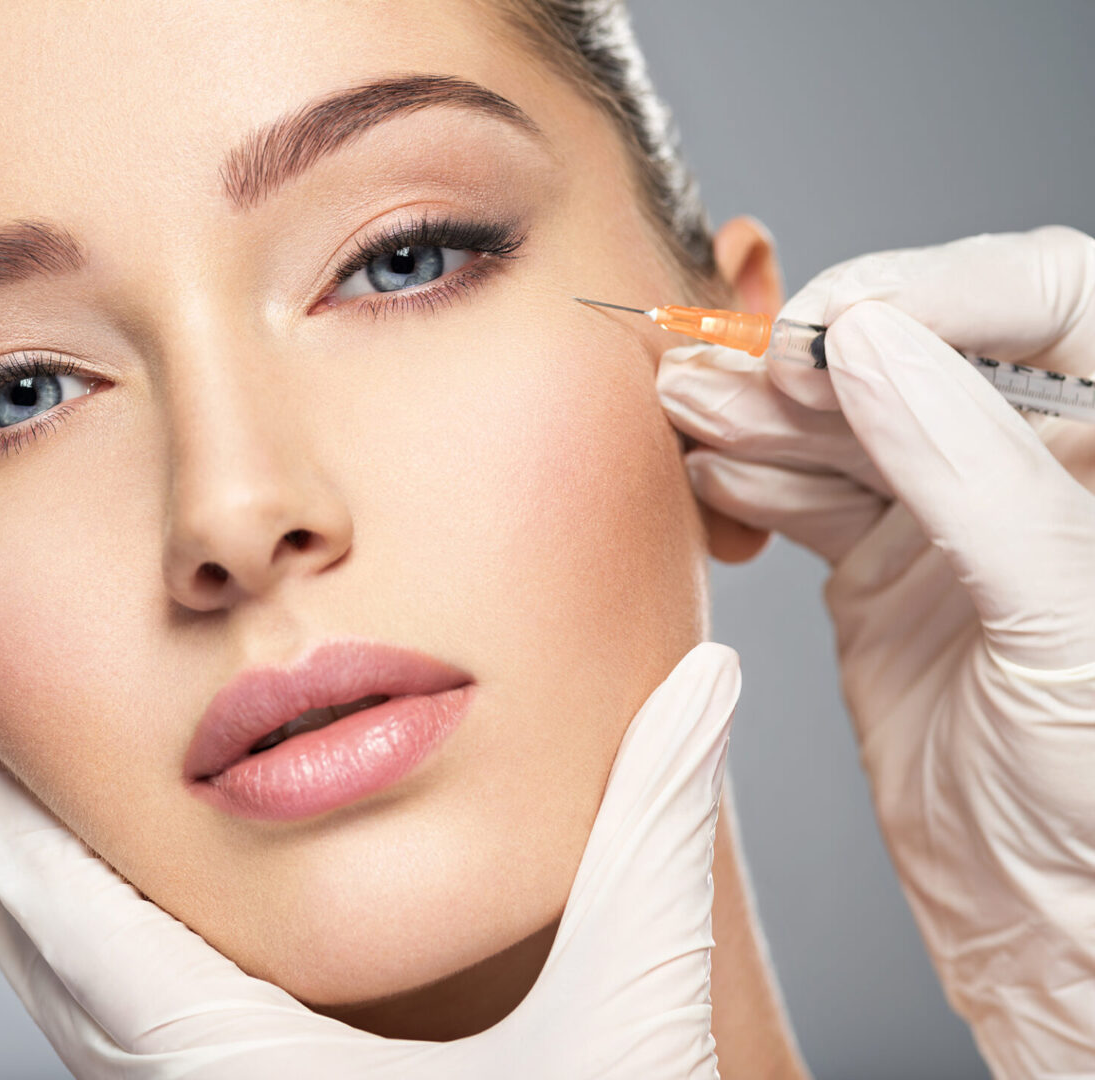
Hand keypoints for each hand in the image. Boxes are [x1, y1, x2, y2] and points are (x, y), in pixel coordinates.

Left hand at [0, 643, 741, 1078]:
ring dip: (40, 929)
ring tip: (15, 837)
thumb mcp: (635, 1004)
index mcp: (271, 1079)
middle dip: (0, 870)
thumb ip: (657, 831)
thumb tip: (709, 680)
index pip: (96, 949)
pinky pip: (128, 1067)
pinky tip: (113, 948)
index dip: (16, 845)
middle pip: (57, 988)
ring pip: (82, 1035)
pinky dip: (92, 988)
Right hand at [656, 226, 1094, 1077]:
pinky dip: (756, 479)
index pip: (1055, 297)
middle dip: (825, 352)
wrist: (1049, 928)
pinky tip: (712, 465)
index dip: (940, 288)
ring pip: (855, 426)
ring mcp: (962, 523)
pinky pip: (814, 500)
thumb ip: (967, 472)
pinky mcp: (890, 576)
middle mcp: (1048, 471)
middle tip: (738, 364)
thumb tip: (872, 343)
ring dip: (767, 411)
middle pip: (927, 355)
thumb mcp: (1060, 619)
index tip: (841, 326)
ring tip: (688, 401)